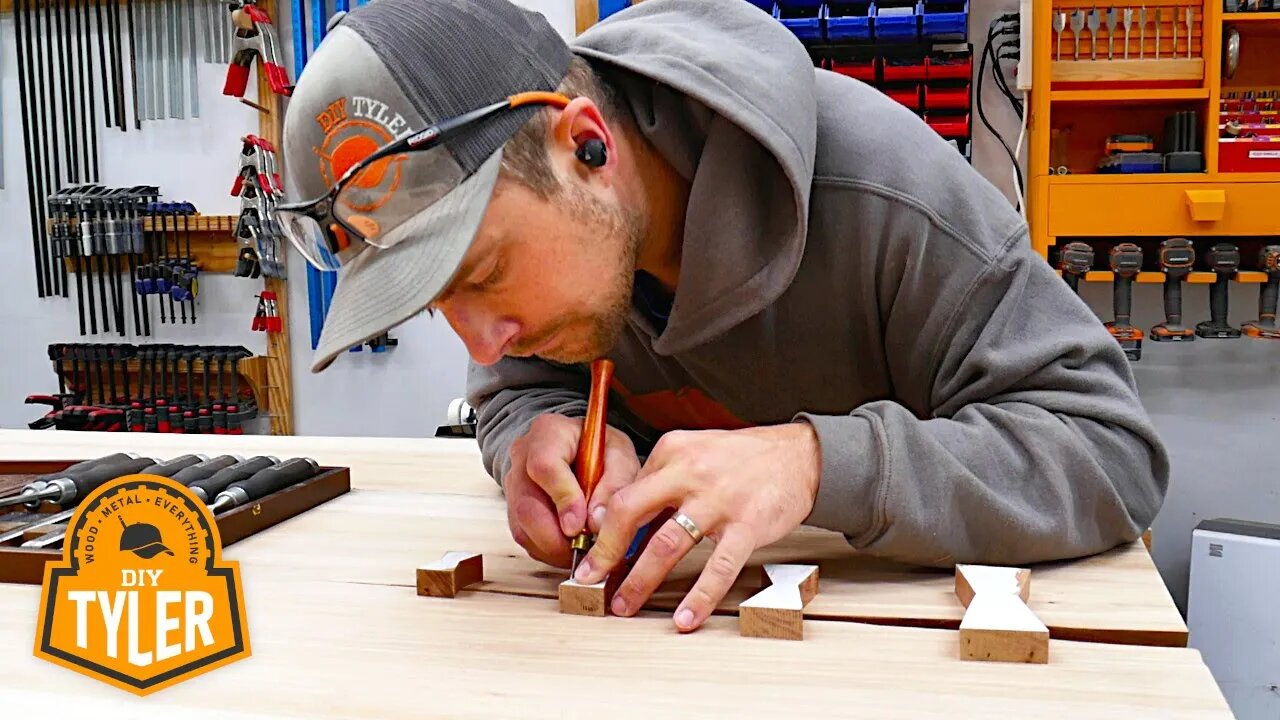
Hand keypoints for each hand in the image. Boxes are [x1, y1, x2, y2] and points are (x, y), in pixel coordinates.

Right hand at [503, 413, 640, 567]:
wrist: (577, 449)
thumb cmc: (600, 449)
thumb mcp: (619, 455)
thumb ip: (615, 483)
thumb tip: (596, 523)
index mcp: (549, 433)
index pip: (544, 466)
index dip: (563, 499)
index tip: (581, 526)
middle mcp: (522, 457)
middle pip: (526, 505)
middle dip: (557, 536)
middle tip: (586, 547)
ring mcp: (513, 484)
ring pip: (522, 527)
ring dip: (553, 548)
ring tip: (582, 550)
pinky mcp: (513, 509)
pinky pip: (524, 538)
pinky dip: (548, 550)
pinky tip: (569, 548)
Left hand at [573, 422, 821, 631]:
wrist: (799, 455)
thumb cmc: (742, 459)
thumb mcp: (694, 453)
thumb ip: (660, 482)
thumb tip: (622, 521)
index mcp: (672, 452)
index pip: (625, 492)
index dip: (602, 528)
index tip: (591, 554)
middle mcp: (689, 472)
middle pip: (631, 512)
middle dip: (606, 552)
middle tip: (591, 581)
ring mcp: (718, 499)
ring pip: (666, 544)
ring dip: (640, 580)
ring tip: (625, 605)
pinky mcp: (747, 524)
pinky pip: (718, 567)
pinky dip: (698, 596)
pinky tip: (685, 617)